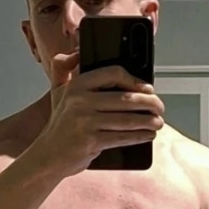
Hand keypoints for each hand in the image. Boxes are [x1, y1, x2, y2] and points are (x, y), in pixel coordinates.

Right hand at [36, 50, 163, 176]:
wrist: (48, 156)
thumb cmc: (60, 125)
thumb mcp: (58, 92)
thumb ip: (64, 68)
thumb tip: (78, 52)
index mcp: (77, 85)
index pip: (113, 73)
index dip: (135, 80)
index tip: (148, 88)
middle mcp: (81, 101)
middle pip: (125, 98)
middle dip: (149, 103)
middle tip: (160, 107)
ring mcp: (86, 122)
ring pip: (127, 119)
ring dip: (148, 121)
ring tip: (158, 123)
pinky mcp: (91, 141)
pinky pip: (122, 137)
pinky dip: (139, 136)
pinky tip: (148, 135)